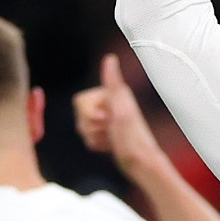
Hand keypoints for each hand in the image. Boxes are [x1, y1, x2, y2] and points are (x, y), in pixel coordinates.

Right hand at [74, 54, 165, 176]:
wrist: (139, 161)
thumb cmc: (132, 136)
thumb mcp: (121, 107)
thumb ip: (113, 83)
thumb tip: (110, 59)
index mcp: (112, 94)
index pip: (79, 101)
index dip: (89, 112)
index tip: (106, 117)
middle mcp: (110, 104)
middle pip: (80, 114)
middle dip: (91, 126)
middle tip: (110, 129)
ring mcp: (108, 119)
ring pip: (82, 127)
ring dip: (95, 136)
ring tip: (111, 138)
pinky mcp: (106, 133)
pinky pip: (88, 139)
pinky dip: (97, 144)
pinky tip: (109, 145)